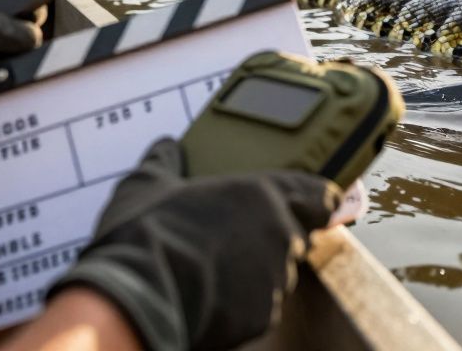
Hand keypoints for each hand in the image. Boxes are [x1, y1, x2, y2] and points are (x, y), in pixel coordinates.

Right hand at [50, 139, 339, 350]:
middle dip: (276, 240)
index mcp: (262, 193)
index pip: (320, 195)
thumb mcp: (149, 184)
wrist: (141, 293)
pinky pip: (262, 307)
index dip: (318, 201)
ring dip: (259, 273)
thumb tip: (165, 146)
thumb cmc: (148, 233)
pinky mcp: (266, 314)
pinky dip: (245, 305)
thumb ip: (165, 161)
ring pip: (280, 274)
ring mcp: (277, 275)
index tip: (317, 205)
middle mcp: (280, 232)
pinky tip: (214, 299)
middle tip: (240, 243)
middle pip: (298, 236)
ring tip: (217, 272)